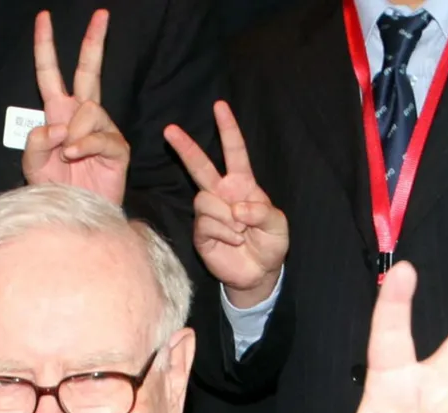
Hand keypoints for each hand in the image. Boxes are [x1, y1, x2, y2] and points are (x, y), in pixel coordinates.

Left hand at [22, 10, 129, 204]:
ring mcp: (102, 130)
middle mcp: (82, 117)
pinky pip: (100, 135)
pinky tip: (75, 157)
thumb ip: (36, 142)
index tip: (43, 18)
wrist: (73, 217)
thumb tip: (58, 126)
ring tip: (67, 155)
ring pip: (90, 109)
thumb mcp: (32, 165)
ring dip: (73, 132)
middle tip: (101, 14)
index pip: (51, 75)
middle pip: (90, 71)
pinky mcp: (117, 148)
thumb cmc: (55, 192)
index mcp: (58, 114)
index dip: (46, 47)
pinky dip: (83, 146)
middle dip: (94, 42)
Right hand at [165, 101, 286, 307]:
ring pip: (205, 200)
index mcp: (242, 185)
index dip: (228, 129)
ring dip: (227, 218)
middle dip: (185, 147)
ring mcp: (208, 213)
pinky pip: (206, 223)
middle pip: (200, 166)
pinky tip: (233, 241)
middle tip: (169, 129)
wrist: (257, 272)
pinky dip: (224, 232)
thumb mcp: (278, 224)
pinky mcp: (200, 232)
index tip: (219, 106)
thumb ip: (261, 211)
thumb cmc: (270, 243)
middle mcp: (221, 194)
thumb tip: (236, 209)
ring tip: (240, 232)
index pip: (234, 152)